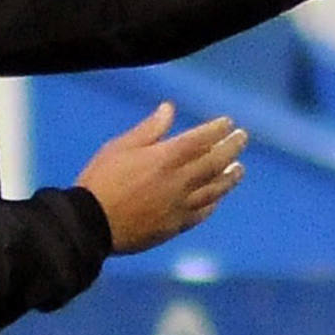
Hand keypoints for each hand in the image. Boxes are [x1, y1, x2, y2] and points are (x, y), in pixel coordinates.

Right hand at [75, 101, 246, 253]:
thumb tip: (169, 108)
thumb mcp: (120, 147)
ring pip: (214, 189)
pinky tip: (218, 197)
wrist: (92, 224)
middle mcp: (179, 181)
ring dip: (230, 177)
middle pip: (215, 162)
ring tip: (240, 169)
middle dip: (232, 148)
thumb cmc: (101, 181)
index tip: (228, 122)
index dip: (217, 129)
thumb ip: (149, 129)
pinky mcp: (175, 226)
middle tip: (242, 138)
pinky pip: (202, 213)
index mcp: (165, 158)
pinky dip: (214, 202)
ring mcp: (180, 205)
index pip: (200, 139)